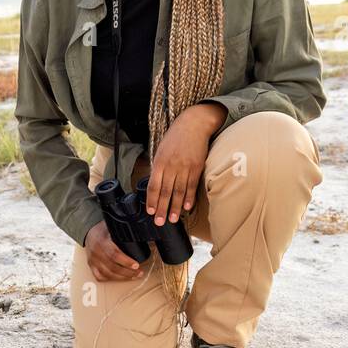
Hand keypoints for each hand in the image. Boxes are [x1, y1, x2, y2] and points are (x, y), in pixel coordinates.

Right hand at [84, 221, 144, 282]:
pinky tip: (120, 278)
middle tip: (139, 272)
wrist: (89, 233)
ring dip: (122, 277)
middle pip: (112, 267)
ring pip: (107, 274)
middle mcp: (96, 252)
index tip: (136, 265)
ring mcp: (93, 261)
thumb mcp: (112, 227)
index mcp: (102, 242)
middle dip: (128, 272)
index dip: (126, 261)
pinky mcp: (91, 266)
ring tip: (133, 276)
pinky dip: (111, 279)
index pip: (114, 254)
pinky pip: (100, 277)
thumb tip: (139, 232)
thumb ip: (123, 231)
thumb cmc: (103, 230)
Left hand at [145, 102, 224, 225]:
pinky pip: (192, 185)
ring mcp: (185, 167)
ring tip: (173, 219)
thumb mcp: (161, 150)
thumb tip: (155, 186)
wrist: (193, 125)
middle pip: (166, 191)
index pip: (153, 185)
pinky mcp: (197, 167)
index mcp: (159, 162)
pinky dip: (189, 197)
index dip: (151, 200)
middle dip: (162, 209)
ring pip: (179, 191)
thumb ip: (158, 168)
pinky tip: (187, 207)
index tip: (150, 212)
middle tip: (160, 223)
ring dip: (176, 207)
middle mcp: (171, 166)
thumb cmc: (175, 138)